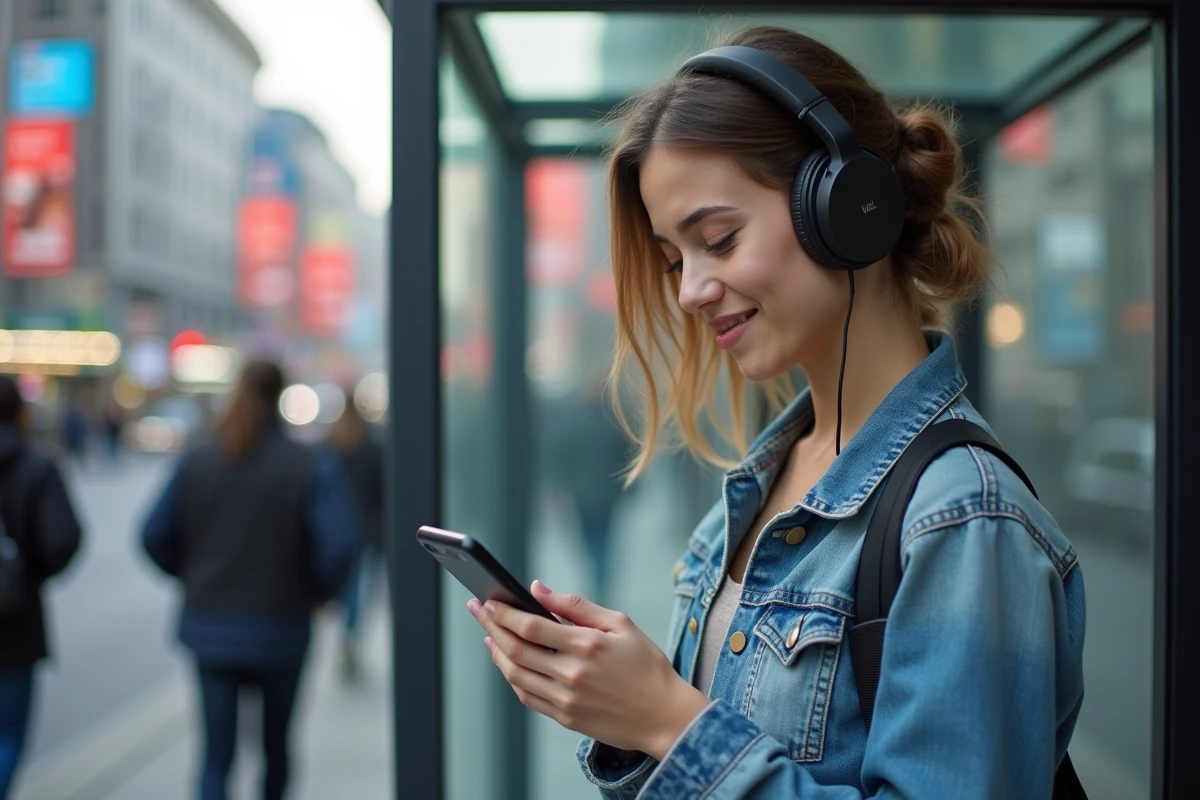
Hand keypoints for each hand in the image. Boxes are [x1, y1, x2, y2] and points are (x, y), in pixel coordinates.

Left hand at [468, 581, 710, 760]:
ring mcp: (565, 699)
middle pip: (516, 649)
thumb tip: (538, 589)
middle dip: (491, 627)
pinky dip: (513, 677)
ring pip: (515, 675)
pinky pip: (527, 696)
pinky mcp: (565, 718)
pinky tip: (509, 662)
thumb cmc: (646, 664)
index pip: (530, 626)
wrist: (663, 715)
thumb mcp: (619, 624)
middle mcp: (571, 674)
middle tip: (478, 611)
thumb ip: (576, 606)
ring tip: (489, 635)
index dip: (504, 613)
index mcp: (586, 646)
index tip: (488, 601)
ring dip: (497, 653)